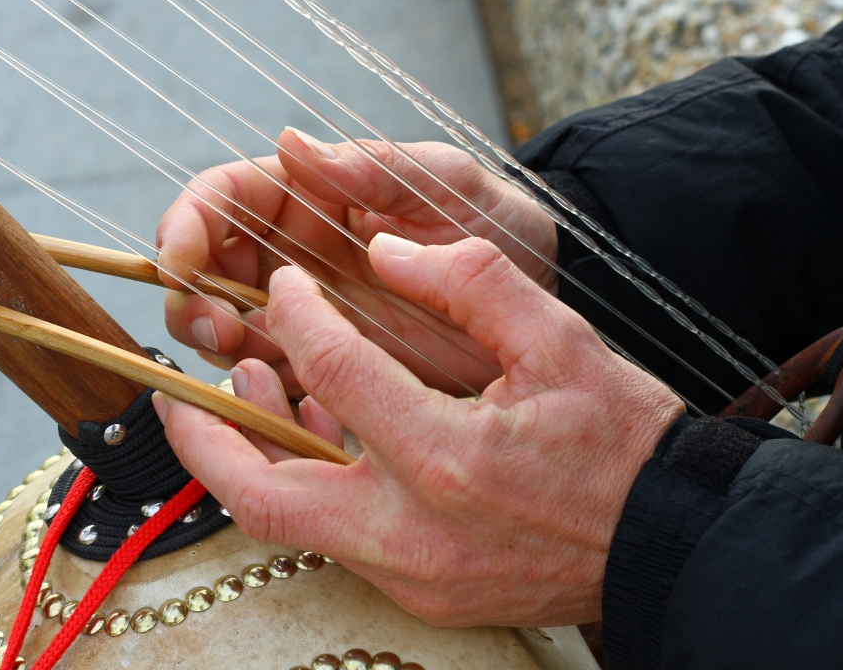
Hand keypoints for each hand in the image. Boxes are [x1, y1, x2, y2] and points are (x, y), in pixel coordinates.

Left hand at [154, 234, 682, 625]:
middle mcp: (412, 529)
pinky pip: (335, 536)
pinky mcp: (422, 593)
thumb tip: (386, 250)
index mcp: (446, 455)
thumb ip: (467, 280)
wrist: (669, 539)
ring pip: (288, 523)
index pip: (333, 367)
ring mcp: (412, 573)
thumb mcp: (558, 339)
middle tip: (173, 388)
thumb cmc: (622, 438)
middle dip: (201, 435)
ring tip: (245, 392)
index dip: (299, 310)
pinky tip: (317, 432)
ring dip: (251, 459)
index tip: (291, 284)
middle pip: (261, 490)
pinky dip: (309, 483)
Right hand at [155, 129, 556, 395]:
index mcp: (312, 198)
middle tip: (215, 321)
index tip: (180, 254)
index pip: (227, 198)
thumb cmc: (497, 219)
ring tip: (247, 354)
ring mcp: (312, 313)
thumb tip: (292, 141)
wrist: (543, 287)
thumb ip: (373, 170)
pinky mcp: (334, 367)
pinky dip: (260, 389)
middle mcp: (298, 254)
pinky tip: (278, 393)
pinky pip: (277, 379)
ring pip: (229, 327)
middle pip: (209, 268)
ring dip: (217, 342)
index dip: (189, 221)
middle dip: (191, 292)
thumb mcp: (444, 183)